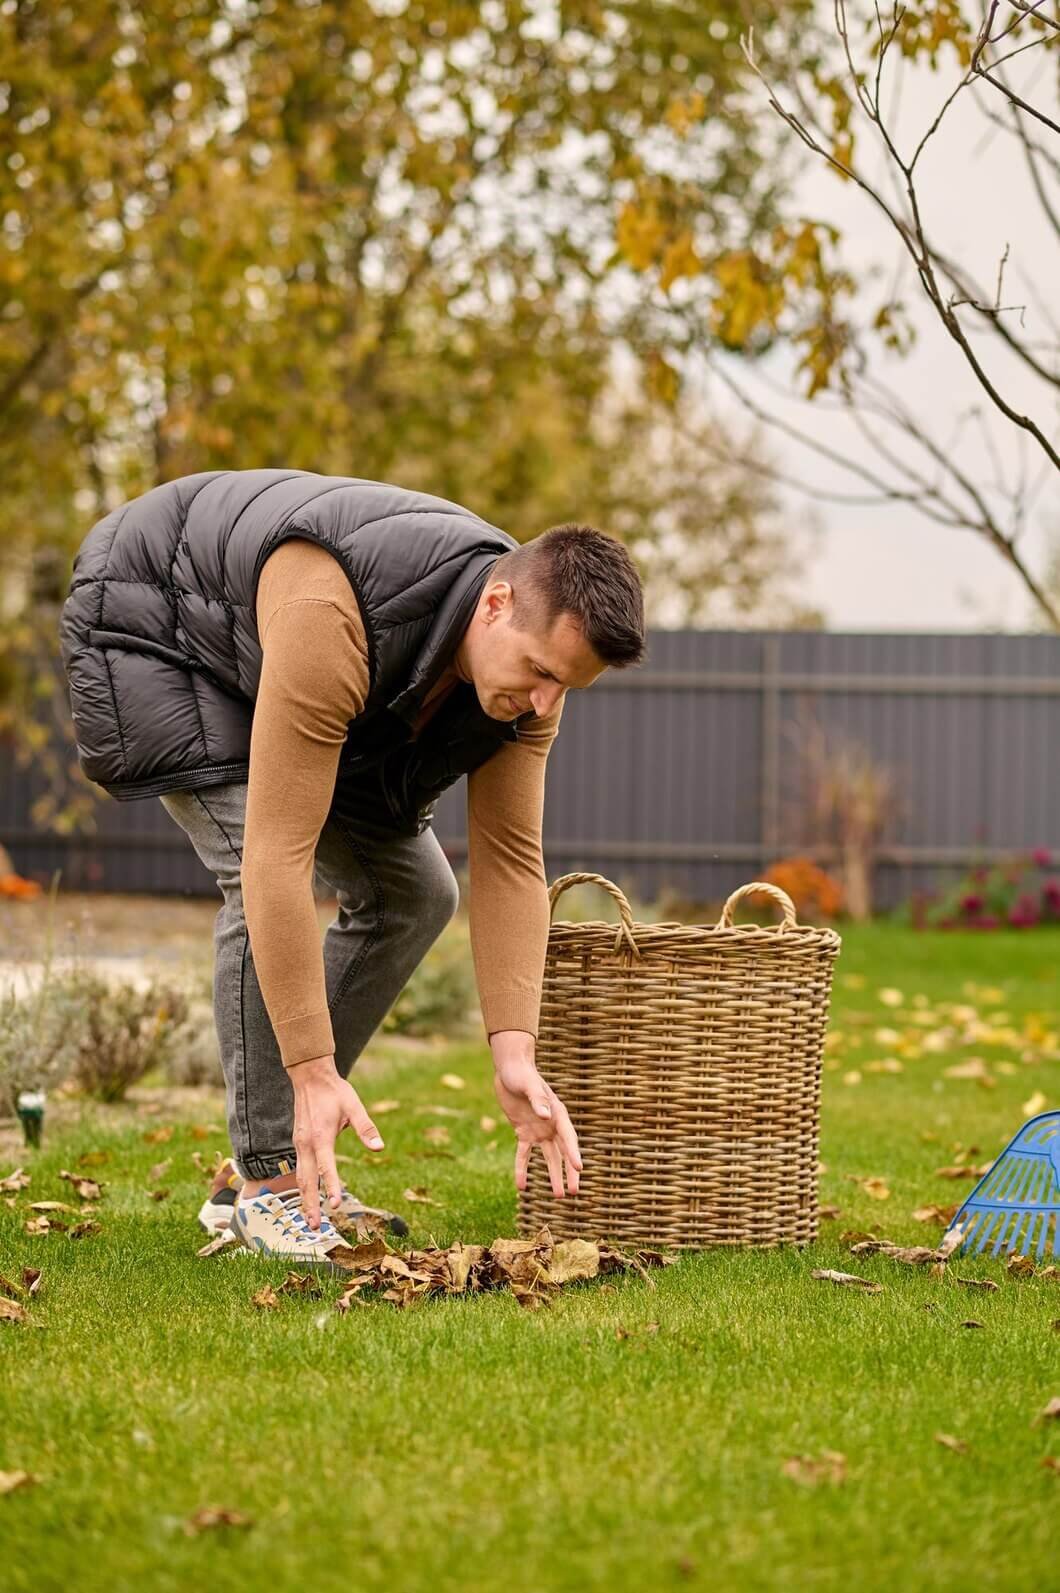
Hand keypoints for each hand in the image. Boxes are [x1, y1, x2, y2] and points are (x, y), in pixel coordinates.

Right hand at [288, 1055, 383, 1229]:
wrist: (309, 1077)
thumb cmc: (334, 1092)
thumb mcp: (354, 1106)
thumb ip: (366, 1128)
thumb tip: (379, 1148)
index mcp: (321, 1137)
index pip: (326, 1167)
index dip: (331, 1186)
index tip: (336, 1204)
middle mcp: (306, 1144)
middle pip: (307, 1180)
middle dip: (311, 1204)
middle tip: (316, 1227)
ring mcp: (300, 1145)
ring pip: (301, 1177)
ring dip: (305, 1199)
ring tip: (311, 1220)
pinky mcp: (299, 1144)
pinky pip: (300, 1169)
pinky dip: (303, 1186)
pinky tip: (308, 1197)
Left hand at [492, 1051, 582, 1198]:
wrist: (510, 1068)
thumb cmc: (522, 1073)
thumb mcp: (529, 1085)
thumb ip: (537, 1100)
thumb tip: (545, 1116)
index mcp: (557, 1113)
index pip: (568, 1137)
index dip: (574, 1153)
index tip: (579, 1169)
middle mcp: (551, 1124)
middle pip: (563, 1152)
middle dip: (569, 1172)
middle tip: (574, 1192)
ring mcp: (539, 1130)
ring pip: (549, 1157)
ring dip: (553, 1175)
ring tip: (558, 1196)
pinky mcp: (523, 1132)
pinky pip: (524, 1154)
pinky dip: (522, 1169)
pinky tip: (522, 1186)